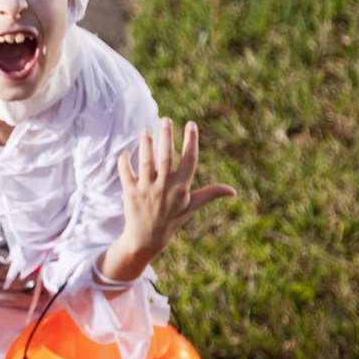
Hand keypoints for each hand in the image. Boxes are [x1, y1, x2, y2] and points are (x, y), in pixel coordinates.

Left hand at [104, 120, 235, 279]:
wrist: (147, 238)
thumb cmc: (172, 220)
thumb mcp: (192, 207)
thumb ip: (210, 194)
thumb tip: (233, 191)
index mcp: (182, 188)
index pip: (189, 160)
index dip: (191, 141)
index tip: (191, 124)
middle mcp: (165, 187)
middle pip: (166, 157)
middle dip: (166, 137)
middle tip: (165, 119)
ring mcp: (147, 190)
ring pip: (146, 162)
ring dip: (145, 145)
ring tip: (145, 130)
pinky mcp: (130, 192)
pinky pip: (126, 174)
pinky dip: (125, 162)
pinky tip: (126, 151)